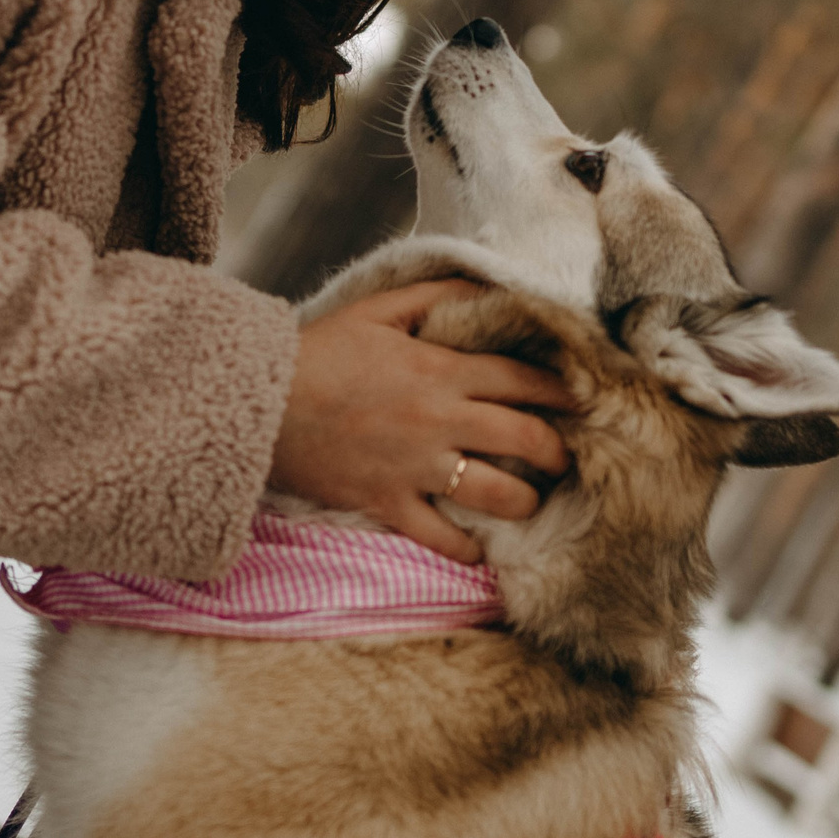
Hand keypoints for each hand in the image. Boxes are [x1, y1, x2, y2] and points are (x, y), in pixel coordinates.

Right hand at [267, 279, 572, 562]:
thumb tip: (487, 286)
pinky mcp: (388, 502)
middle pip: (528, 439)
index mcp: (442, 369)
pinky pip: (443, 537)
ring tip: (533, 502)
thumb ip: (436, 294)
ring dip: (527, 501)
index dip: (562, 390)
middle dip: (559, 451)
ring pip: (499, 493)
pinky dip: (467, 549)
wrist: (256, 402)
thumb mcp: (378, 310)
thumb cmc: (315, 352)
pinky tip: (479, 551)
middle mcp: (440, 420)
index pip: (525, 380)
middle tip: (566, 456)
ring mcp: (417, 467)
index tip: (582, 398)